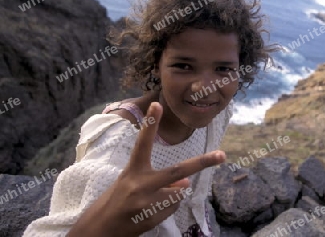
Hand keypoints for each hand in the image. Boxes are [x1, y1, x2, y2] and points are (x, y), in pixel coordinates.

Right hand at [68, 102, 225, 236]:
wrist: (100, 230)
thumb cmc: (116, 200)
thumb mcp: (132, 183)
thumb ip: (156, 177)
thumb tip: (186, 181)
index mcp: (132, 170)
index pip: (143, 143)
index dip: (150, 123)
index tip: (157, 105)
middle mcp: (140, 184)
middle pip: (178, 171)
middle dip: (202, 162)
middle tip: (221, 155)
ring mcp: (147, 203)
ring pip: (178, 192)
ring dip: (174, 194)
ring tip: (152, 200)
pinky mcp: (152, 218)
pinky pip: (173, 207)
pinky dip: (168, 207)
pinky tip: (150, 211)